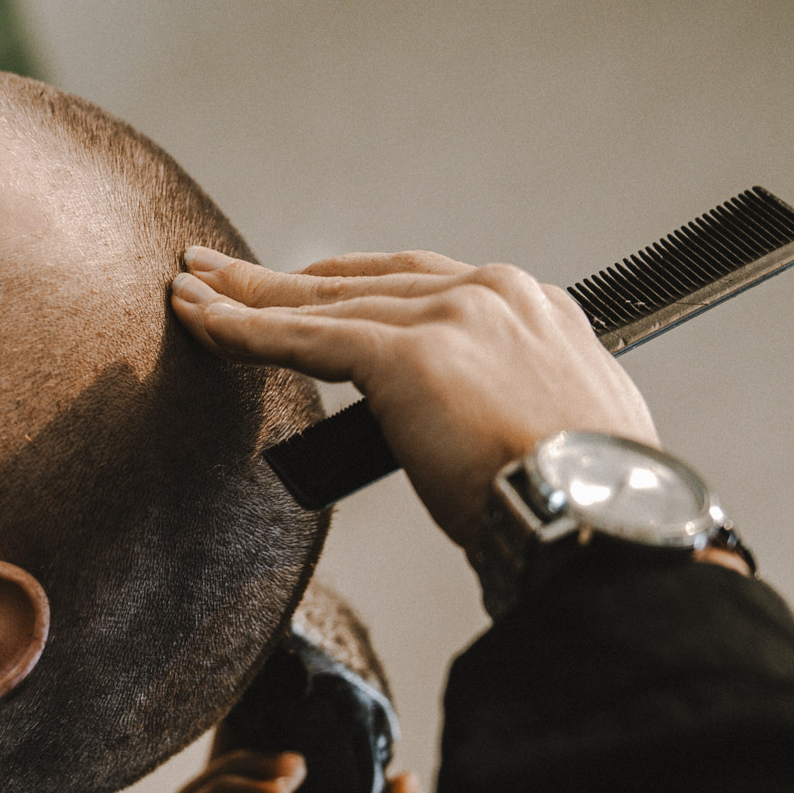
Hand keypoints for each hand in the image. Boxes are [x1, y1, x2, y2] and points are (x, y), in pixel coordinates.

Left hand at [169, 249, 657, 548]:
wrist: (603, 518)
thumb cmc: (589, 502)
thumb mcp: (564, 431)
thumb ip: (516, 407)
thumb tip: (489, 435)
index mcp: (532, 308)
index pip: (416, 283)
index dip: (346, 285)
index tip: (302, 287)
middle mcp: (492, 293)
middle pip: (359, 282)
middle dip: (282, 281)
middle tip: (218, 274)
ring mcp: (450, 317)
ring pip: (323, 303)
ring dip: (246, 300)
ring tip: (190, 296)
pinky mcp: (408, 354)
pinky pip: (304, 338)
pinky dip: (245, 332)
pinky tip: (203, 325)